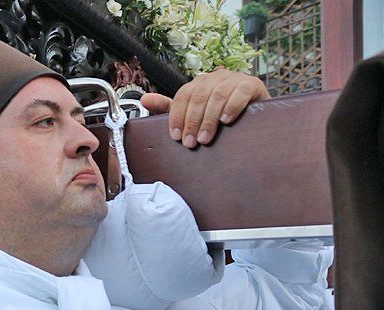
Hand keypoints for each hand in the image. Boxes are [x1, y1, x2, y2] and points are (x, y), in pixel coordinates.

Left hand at [140, 68, 270, 147]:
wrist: (255, 116)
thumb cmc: (220, 115)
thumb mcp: (193, 113)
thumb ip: (170, 108)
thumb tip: (144, 100)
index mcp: (200, 83)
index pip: (183, 95)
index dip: (177, 116)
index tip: (175, 136)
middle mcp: (216, 77)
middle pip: (199, 96)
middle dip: (193, 121)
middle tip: (191, 142)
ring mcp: (234, 79)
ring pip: (217, 95)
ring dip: (209, 118)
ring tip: (206, 138)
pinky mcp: (252, 84)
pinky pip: (241, 92)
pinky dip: (232, 106)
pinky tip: (226, 120)